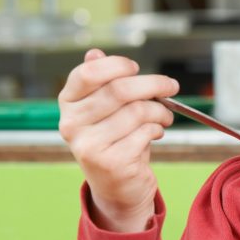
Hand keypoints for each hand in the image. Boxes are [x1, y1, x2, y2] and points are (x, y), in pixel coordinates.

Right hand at [58, 48, 178, 232]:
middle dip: (154, 84)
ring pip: (137, 111)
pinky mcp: (110, 161)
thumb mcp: (104, 110)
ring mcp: (89, 144)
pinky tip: (155, 133)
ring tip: (164, 116)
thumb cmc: (115, 140)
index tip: (136, 68)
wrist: (118, 186)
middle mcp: (72, 124)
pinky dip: (157, 129)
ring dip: (160, 111)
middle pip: (120, 89)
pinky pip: (145, 132)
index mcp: (68, 104)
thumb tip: (95, 53)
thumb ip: (101, 82)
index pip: (88, 73)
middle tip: (171, 86)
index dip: (117, 65)